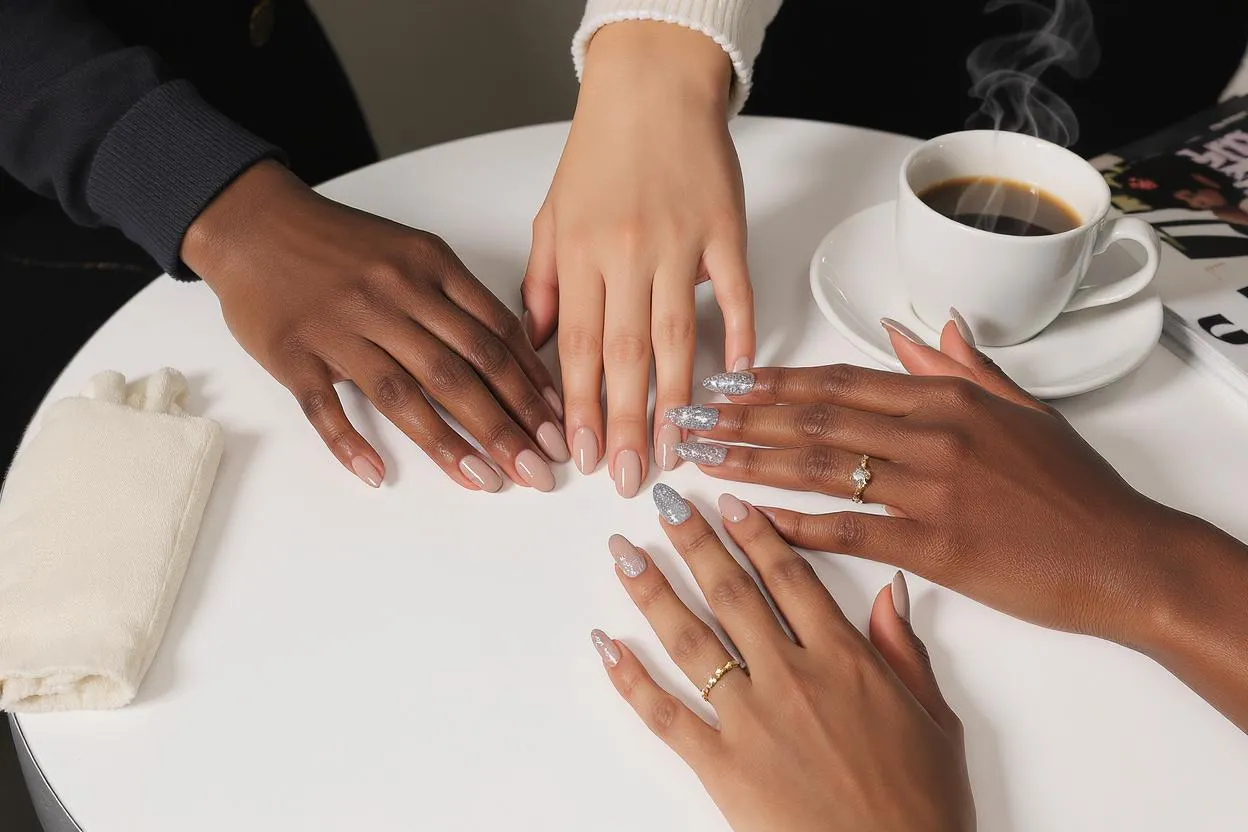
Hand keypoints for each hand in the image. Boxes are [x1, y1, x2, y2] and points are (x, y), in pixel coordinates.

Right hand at [183, 161, 567, 491]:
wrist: (254, 222)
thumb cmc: (343, 244)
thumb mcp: (413, 250)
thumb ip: (462, 298)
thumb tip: (520, 351)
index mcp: (427, 267)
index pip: (494, 334)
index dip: (530, 385)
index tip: (558, 427)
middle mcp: (390, 296)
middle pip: (461, 370)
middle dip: (508, 426)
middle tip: (541, 470)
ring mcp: (340, 326)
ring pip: (404, 393)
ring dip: (450, 444)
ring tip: (489, 482)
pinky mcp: (293, 353)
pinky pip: (324, 406)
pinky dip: (350, 442)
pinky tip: (377, 474)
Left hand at [524, 21, 753, 495]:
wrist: (651, 86)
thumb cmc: (599, 152)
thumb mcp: (551, 215)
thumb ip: (542, 283)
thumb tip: (538, 348)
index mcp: (580, 253)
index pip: (576, 346)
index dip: (578, 408)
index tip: (580, 457)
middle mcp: (627, 253)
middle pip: (624, 355)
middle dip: (624, 424)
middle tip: (628, 478)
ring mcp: (681, 243)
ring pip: (677, 337)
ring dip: (674, 401)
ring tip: (675, 451)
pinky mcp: (726, 231)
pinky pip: (736, 293)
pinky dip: (741, 336)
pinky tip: (738, 379)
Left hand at [591, 486, 974, 831]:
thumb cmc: (923, 807)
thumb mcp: (936, 720)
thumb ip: (905, 650)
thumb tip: (891, 589)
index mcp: (847, 661)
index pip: (790, 577)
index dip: (755, 533)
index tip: (728, 503)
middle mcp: (792, 678)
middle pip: (732, 593)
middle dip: (694, 542)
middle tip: (666, 502)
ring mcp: (751, 721)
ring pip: (691, 640)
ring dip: (652, 591)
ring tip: (623, 554)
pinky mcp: (722, 767)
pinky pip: (665, 715)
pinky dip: (630, 680)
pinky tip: (607, 645)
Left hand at [662, 314, 1189, 644]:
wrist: (1124, 556)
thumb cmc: (1074, 490)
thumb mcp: (1022, 410)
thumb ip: (964, 369)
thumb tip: (919, 331)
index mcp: (947, 399)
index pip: (840, 382)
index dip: (775, 380)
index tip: (727, 380)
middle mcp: (931, 435)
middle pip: (814, 417)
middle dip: (743, 415)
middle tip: (690, 414)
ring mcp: (929, 490)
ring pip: (818, 466)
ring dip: (750, 460)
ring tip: (700, 456)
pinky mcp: (933, 546)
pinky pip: (846, 528)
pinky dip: (792, 523)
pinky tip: (748, 518)